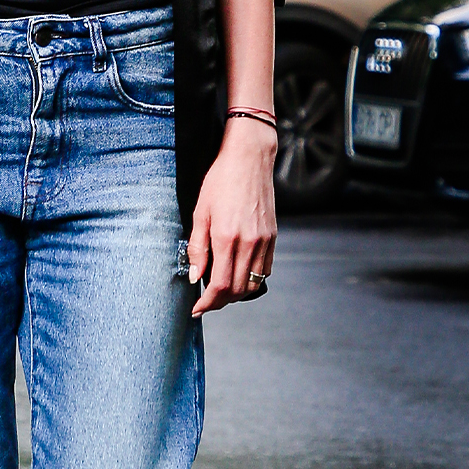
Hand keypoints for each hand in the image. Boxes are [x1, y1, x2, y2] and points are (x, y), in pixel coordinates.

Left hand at [187, 118, 277, 315]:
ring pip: (253, 283)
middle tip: (205, 301)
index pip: (220, 286)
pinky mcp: (273, 237)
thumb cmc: (221, 181)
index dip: (207, 303)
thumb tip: (195, 276)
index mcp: (226, 238)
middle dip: (220, 302)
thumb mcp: (200, 211)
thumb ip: (197, 247)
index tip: (197, 309)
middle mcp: (249, 243)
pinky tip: (238, 273)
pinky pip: (265, 270)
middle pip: (237, 290)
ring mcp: (264, 241)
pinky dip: (251, 279)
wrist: (249, 160)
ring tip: (221, 290)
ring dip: (237, 294)